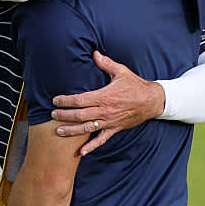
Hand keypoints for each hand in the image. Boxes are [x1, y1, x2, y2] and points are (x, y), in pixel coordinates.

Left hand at [51, 51, 165, 155]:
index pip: (80, 100)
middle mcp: (105, 111)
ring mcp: (110, 121)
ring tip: (59, 131)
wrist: (152, 101)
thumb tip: (94, 53)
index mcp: (104, 96)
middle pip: (80, 115)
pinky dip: (91, 146)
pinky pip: (102, 140)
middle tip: (53, 115)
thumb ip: (106, 63)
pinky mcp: (115, 129)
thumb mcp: (121, 71)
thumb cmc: (135, 85)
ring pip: (87, 128)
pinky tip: (82, 152)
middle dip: (64, 116)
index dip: (66, 101)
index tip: (56, 100)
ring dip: (72, 131)